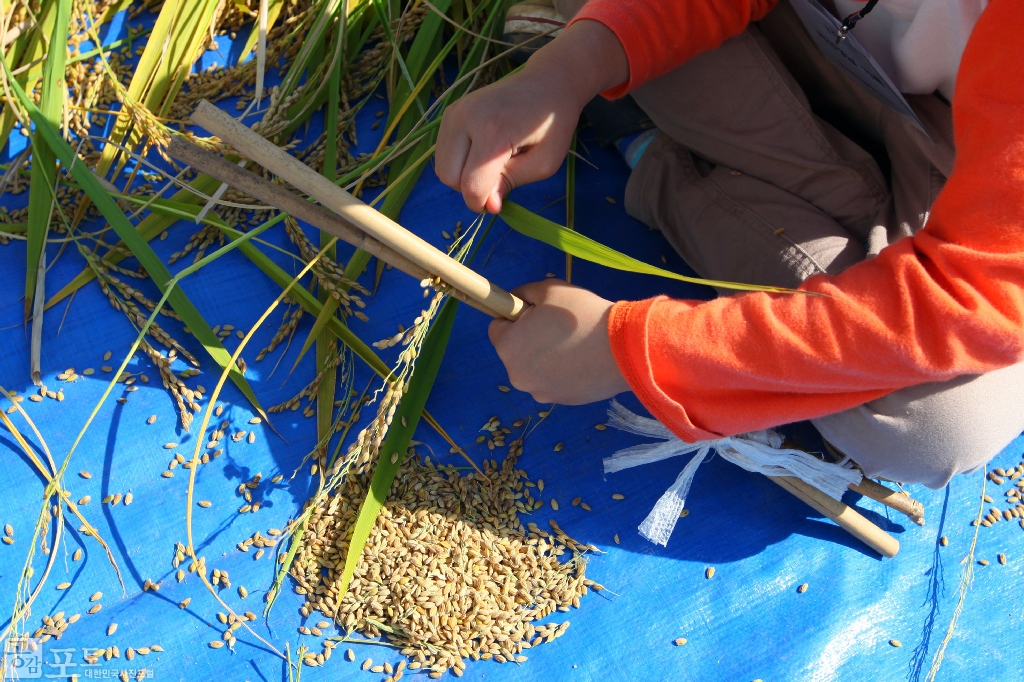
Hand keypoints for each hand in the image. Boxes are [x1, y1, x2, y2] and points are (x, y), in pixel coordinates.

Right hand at [436, 20, 627, 212]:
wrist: (547, 82)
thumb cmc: (552, 125)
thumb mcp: (543, 163)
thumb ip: (511, 184)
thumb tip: (486, 205)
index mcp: (494, 132)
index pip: (471, 186)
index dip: (483, 203)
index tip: (499, 202)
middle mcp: (466, 118)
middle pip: (449, 178)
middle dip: (470, 188)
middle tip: (498, 178)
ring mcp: (455, 112)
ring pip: (442, 167)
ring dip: (463, 175)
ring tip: (491, 163)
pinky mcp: (450, 111)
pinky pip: (444, 152)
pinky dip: (459, 161)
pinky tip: (482, 151)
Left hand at [488, 279, 629, 404]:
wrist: (623, 350)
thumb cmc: (581, 315)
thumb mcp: (549, 289)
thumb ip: (523, 292)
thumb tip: (514, 300)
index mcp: (508, 347)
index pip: (496, 328)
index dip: (515, 317)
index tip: (537, 312)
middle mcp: (517, 375)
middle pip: (515, 351)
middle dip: (530, 339)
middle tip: (560, 328)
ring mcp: (540, 392)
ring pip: (535, 368)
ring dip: (546, 357)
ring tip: (576, 344)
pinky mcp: (562, 402)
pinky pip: (554, 381)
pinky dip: (563, 372)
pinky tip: (584, 361)